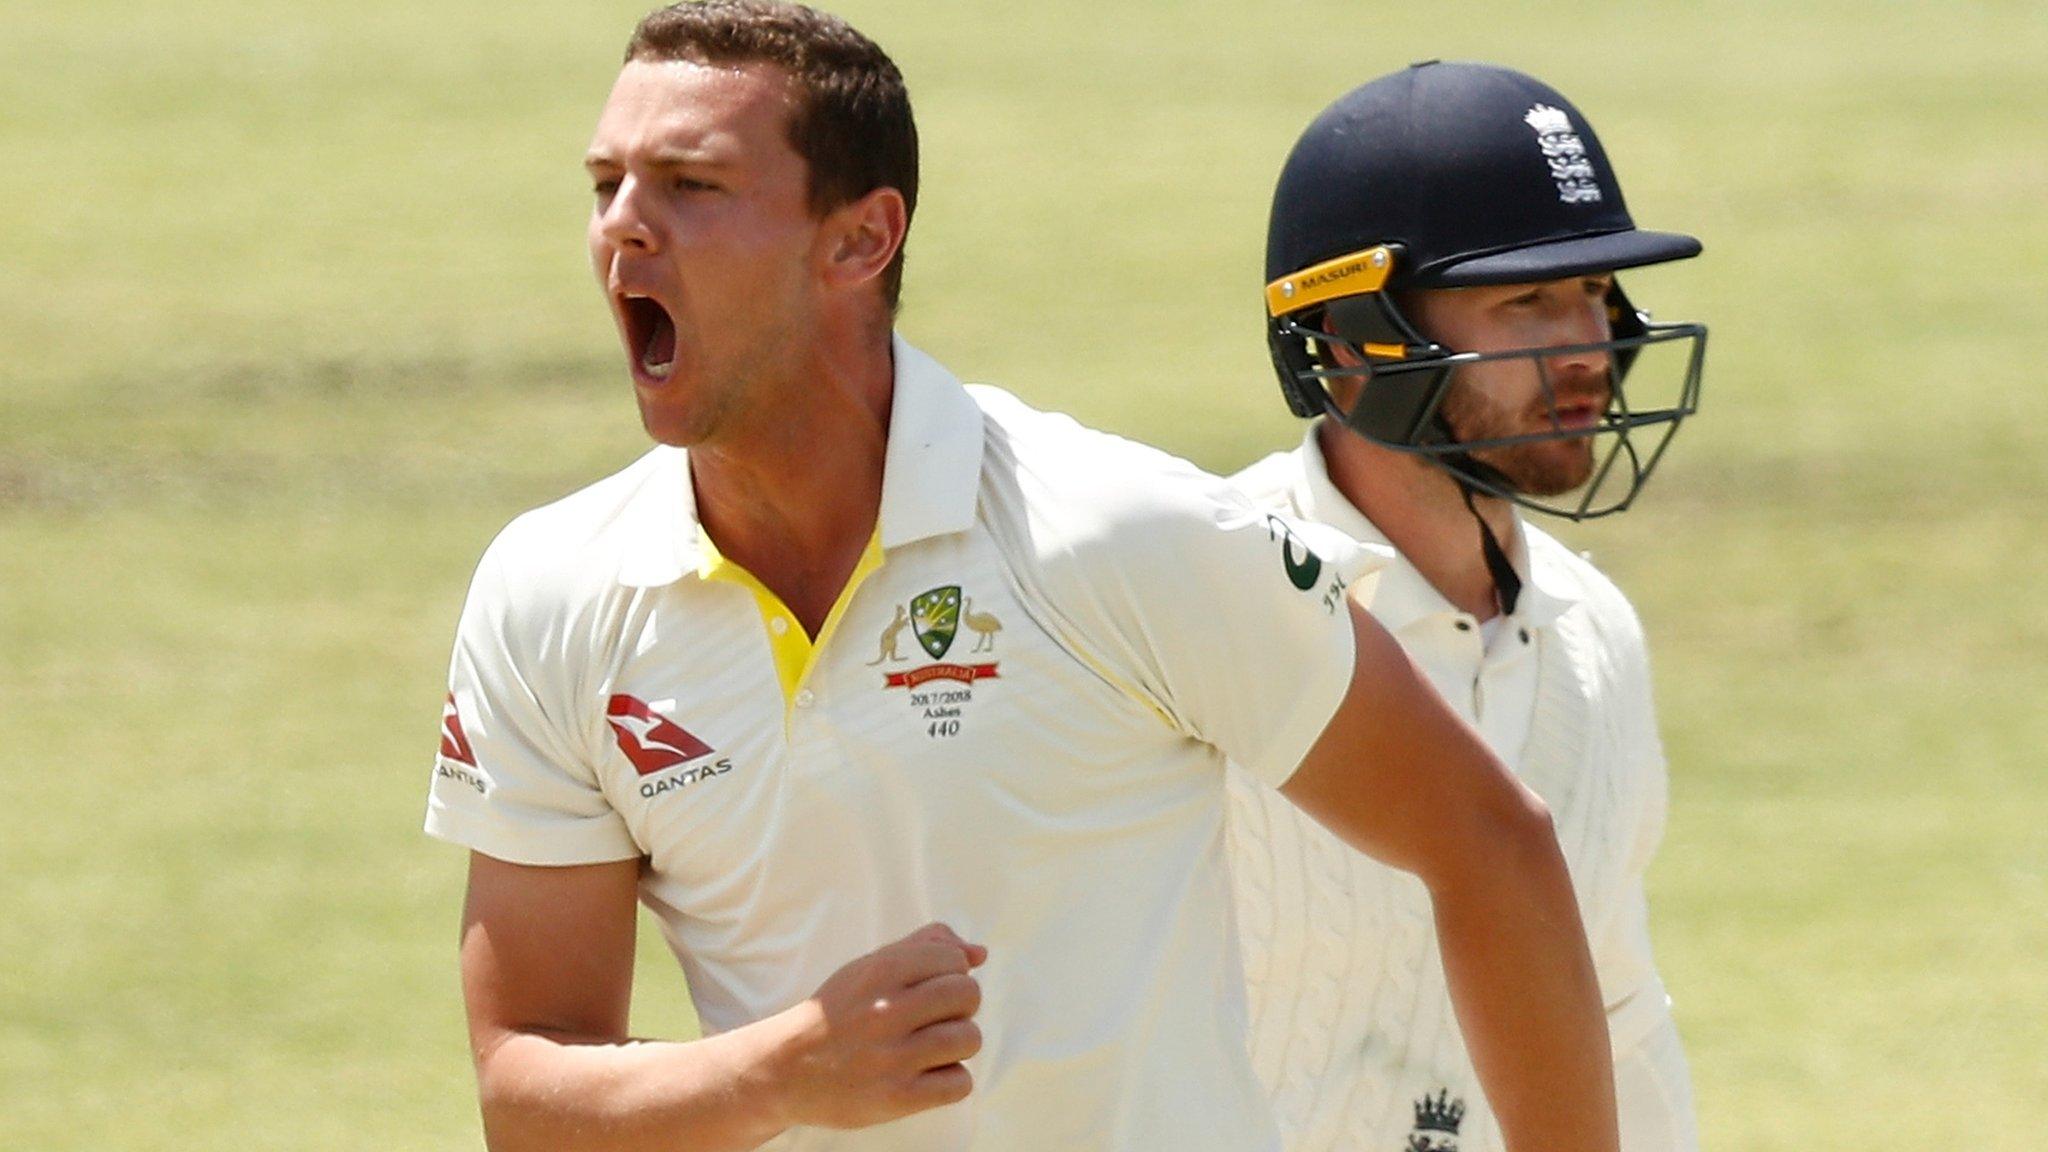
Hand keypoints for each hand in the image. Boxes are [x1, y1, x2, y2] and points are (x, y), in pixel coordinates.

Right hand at [766, 922, 987, 1130]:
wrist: (786, 1069)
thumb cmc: (839, 1013)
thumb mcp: (869, 967)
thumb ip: (924, 947)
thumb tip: (980, 952)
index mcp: (880, 971)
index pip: (954, 959)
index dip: (953, 972)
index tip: (931, 987)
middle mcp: (886, 1011)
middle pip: (968, 995)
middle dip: (962, 1006)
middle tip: (936, 1018)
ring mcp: (892, 1057)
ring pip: (970, 1038)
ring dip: (958, 1044)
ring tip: (932, 1048)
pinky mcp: (897, 1098)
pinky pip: (960, 1083)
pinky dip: (951, 1080)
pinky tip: (929, 1075)